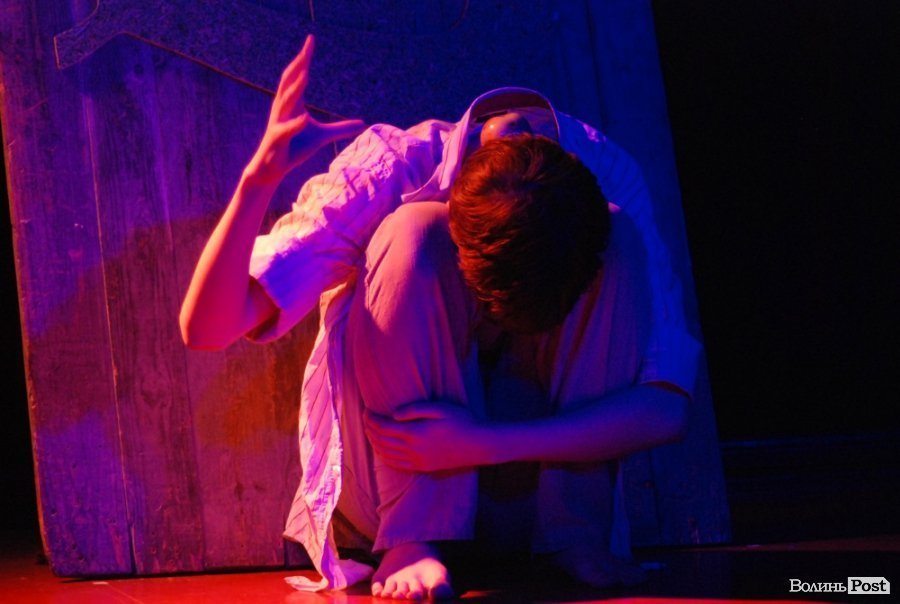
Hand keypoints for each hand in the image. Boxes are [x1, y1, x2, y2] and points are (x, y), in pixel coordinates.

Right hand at [245, 35, 365, 184]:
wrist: (271, 168)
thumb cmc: (294, 148)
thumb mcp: (322, 137)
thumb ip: (341, 129)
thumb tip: (363, 123)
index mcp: (292, 103)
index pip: (298, 75)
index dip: (305, 58)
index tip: (311, 40)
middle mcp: (283, 108)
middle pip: (289, 81)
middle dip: (298, 64)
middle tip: (307, 49)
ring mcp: (278, 123)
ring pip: (285, 102)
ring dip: (296, 89)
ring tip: (306, 75)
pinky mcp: (276, 139)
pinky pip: (286, 129)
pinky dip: (295, 124)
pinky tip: (304, 118)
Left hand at [364, 402, 491, 472]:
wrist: (479, 444)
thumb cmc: (462, 421)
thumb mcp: (440, 408)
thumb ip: (415, 410)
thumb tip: (394, 415)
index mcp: (416, 433)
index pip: (384, 427)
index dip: (371, 419)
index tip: (366, 410)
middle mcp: (413, 450)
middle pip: (382, 441)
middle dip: (369, 430)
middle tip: (365, 419)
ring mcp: (418, 461)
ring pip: (386, 454)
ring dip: (374, 443)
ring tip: (369, 432)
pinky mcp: (423, 467)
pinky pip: (397, 465)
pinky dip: (384, 458)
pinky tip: (382, 451)